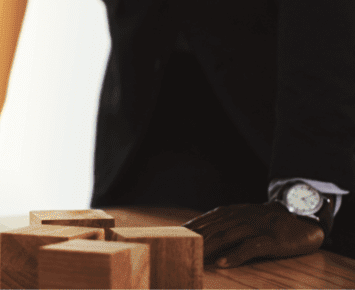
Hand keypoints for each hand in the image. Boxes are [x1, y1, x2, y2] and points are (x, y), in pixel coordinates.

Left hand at [183, 202, 323, 267]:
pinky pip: (250, 247)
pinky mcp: (271, 239)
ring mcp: (256, 227)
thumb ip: (227, 225)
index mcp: (233, 212)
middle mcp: (242, 217)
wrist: (305, 218)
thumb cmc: (270, 224)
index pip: (206, 220)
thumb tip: (201, 237)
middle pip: (212, 228)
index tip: (171, 238)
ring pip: (227, 236)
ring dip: (207, 247)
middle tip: (175, 249)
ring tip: (192, 256)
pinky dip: (234, 255)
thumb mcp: (247, 220)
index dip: (189, 229)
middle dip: (193, 239)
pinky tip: (221, 263)